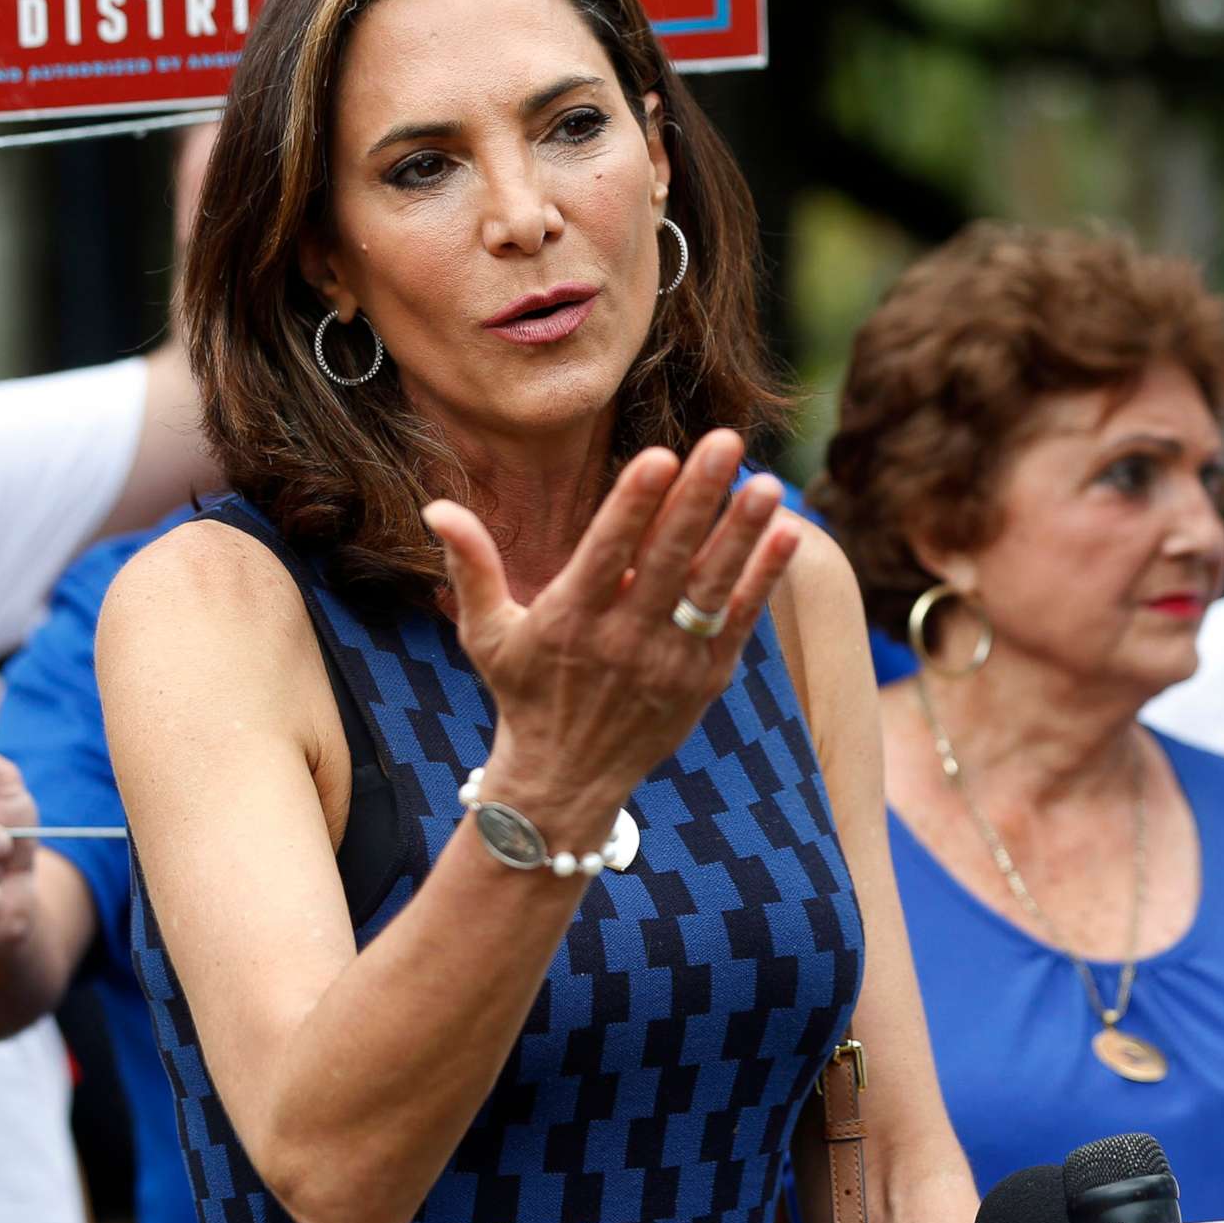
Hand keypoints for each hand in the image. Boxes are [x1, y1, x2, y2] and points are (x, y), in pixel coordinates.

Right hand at [422, 430, 802, 845]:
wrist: (565, 780)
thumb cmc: (523, 692)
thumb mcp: (486, 632)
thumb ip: (471, 566)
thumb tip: (437, 506)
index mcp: (569, 620)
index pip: (606, 554)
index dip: (633, 506)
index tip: (659, 457)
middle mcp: (621, 641)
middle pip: (667, 560)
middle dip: (698, 498)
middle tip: (727, 442)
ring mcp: (668, 662)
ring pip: (710, 588)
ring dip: (742, 534)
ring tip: (766, 484)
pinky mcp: (703, 679)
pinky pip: (739, 621)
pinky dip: (764, 578)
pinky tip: (786, 531)